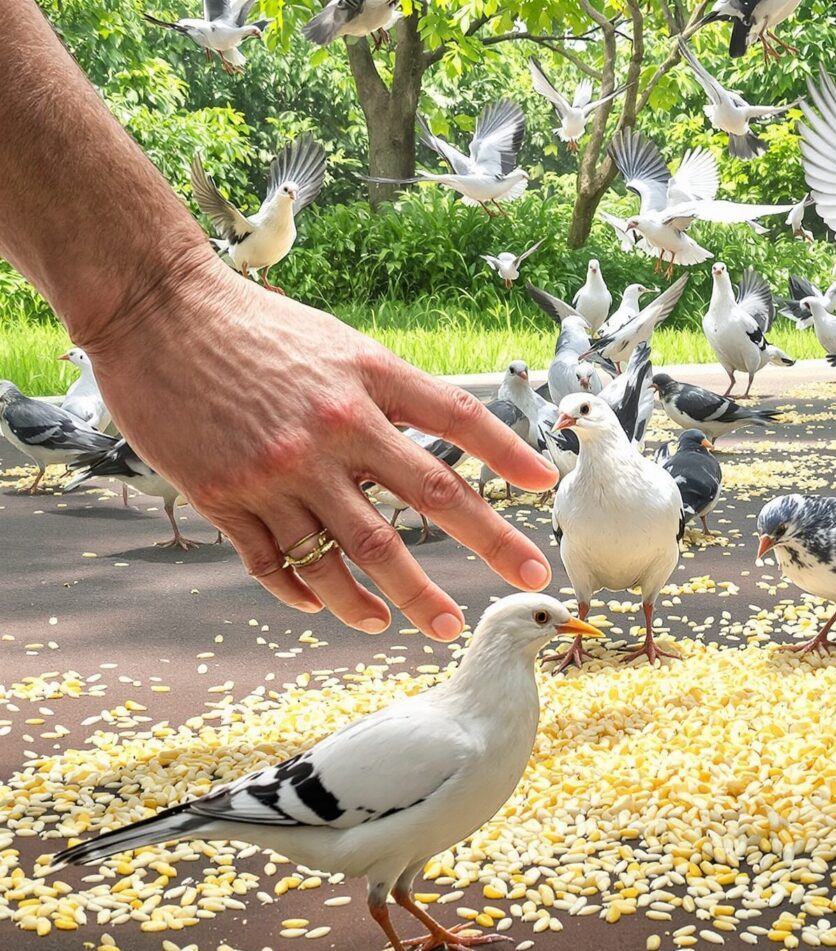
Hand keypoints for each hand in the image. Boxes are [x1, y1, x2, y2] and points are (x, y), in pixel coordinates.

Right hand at [81, 258, 557, 640]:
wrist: (156, 310)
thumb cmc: (256, 326)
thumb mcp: (341, 345)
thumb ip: (394, 391)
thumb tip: (452, 434)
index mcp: (366, 381)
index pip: (457, 419)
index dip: (506, 452)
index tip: (546, 484)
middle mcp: (332, 429)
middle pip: (426, 498)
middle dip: (486, 543)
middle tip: (525, 578)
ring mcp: (278, 470)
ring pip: (353, 554)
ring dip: (397, 598)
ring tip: (426, 623)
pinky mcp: (225, 497)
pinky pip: (278, 564)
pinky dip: (311, 594)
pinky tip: (337, 610)